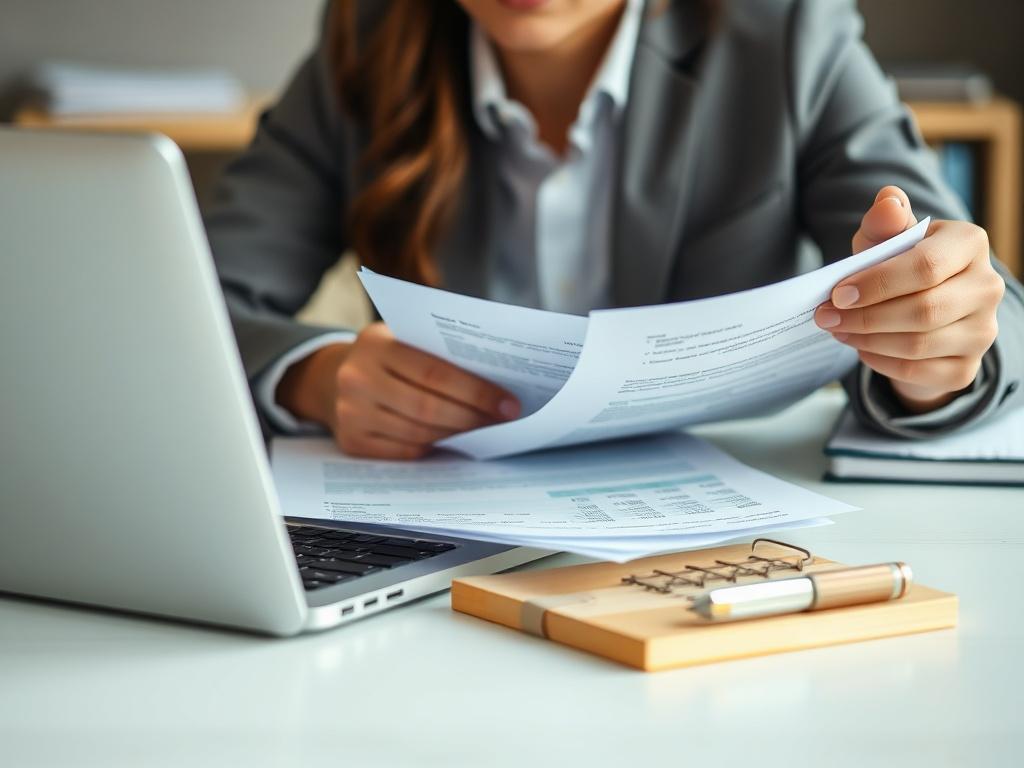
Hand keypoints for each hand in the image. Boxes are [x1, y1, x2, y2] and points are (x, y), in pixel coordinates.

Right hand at [276, 322, 519, 458]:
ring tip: (485, 431)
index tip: (509, 404)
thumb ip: (439, 352)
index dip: (476, 391)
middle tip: (503, 422)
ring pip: (418, 432)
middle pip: (427, 407)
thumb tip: (498, 380)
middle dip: (472, 417)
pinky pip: (405, 450)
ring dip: (458, 434)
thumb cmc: (387, 356)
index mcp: (375, 343)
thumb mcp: (403, 339)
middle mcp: (356, 378)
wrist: (333, 377)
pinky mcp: (351, 441)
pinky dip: (435, 447)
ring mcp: (350, 413)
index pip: (435, 372)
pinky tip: (456, 441)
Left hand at [815, 186, 1004, 412]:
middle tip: (826, 317)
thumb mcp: (884, 240)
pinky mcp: (966, 367)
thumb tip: (887, 202)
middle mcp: (987, 287)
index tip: (836, 294)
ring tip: (838, 329)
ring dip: (867, 339)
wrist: (919, 309)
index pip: (925, 267)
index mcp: (969, 244)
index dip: (876, 283)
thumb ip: (883, 221)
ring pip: (918, 344)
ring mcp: (983, 330)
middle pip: (923, 310)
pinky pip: (917, 371)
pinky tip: (861, 347)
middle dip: (864, 316)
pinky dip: (880, 362)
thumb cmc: (896, 266)